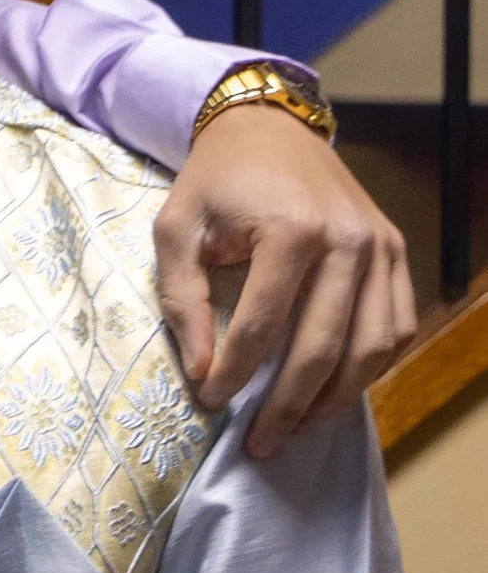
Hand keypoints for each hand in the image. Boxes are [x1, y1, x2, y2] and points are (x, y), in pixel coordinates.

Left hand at [154, 103, 415, 455]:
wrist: (269, 128)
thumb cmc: (216, 180)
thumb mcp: (176, 229)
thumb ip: (183, 300)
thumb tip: (201, 370)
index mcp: (290, 229)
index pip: (261, 326)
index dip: (234, 375)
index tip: (211, 402)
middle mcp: (347, 240)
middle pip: (322, 348)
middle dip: (286, 407)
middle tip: (258, 444)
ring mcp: (380, 247)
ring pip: (370, 348)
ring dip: (335, 399)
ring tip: (295, 427)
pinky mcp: (395, 252)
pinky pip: (396, 327)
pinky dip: (370, 368)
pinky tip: (333, 391)